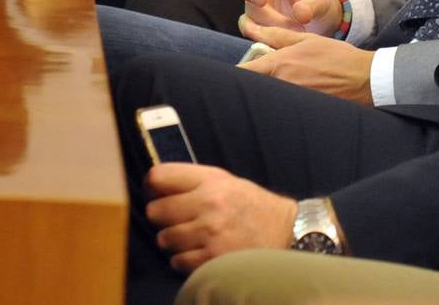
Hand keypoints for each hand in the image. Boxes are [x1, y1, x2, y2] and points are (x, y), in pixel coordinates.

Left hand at [144, 163, 295, 272]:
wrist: (287, 232)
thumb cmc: (254, 206)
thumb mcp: (228, 182)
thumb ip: (194, 181)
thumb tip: (155, 184)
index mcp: (211, 180)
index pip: (159, 177)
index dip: (151, 186)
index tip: (154, 192)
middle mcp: (208, 204)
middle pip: (155, 211)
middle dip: (161, 217)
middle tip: (174, 219)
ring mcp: (210, 233)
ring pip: (164, 239)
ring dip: (172, 241)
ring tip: (189, 238)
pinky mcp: (213, 259)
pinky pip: (177, 261)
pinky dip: (183, 260)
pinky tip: (198, 252)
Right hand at [225, 0, 340, 33]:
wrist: (321, 26)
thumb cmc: (318, 5)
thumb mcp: (322, 2)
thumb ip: (313, 5)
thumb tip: (300, 14)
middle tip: (263, 1)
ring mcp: (253, 1)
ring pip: (237, 2)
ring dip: (255, 12)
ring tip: (280, 25)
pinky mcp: (255, 21)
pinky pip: (245, 24)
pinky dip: (256, 30)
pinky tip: (274, 35)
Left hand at [237, 22, 375, 104]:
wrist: (364, 79)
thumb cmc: (337, 57)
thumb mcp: (306, 39)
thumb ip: (278, 36)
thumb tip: (254, 29)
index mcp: (280, 64)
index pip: (245, 72)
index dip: (234, 75)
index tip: (228, 76)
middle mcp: (282, 84)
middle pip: (254, 88)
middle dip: (250, 87)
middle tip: (251, 86)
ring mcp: (291, 100)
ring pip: (268, 99)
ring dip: (267, 96)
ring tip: (276, 92)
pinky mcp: (302, 111)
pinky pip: (283, 109)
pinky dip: (282, 105)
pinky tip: (290, 103)